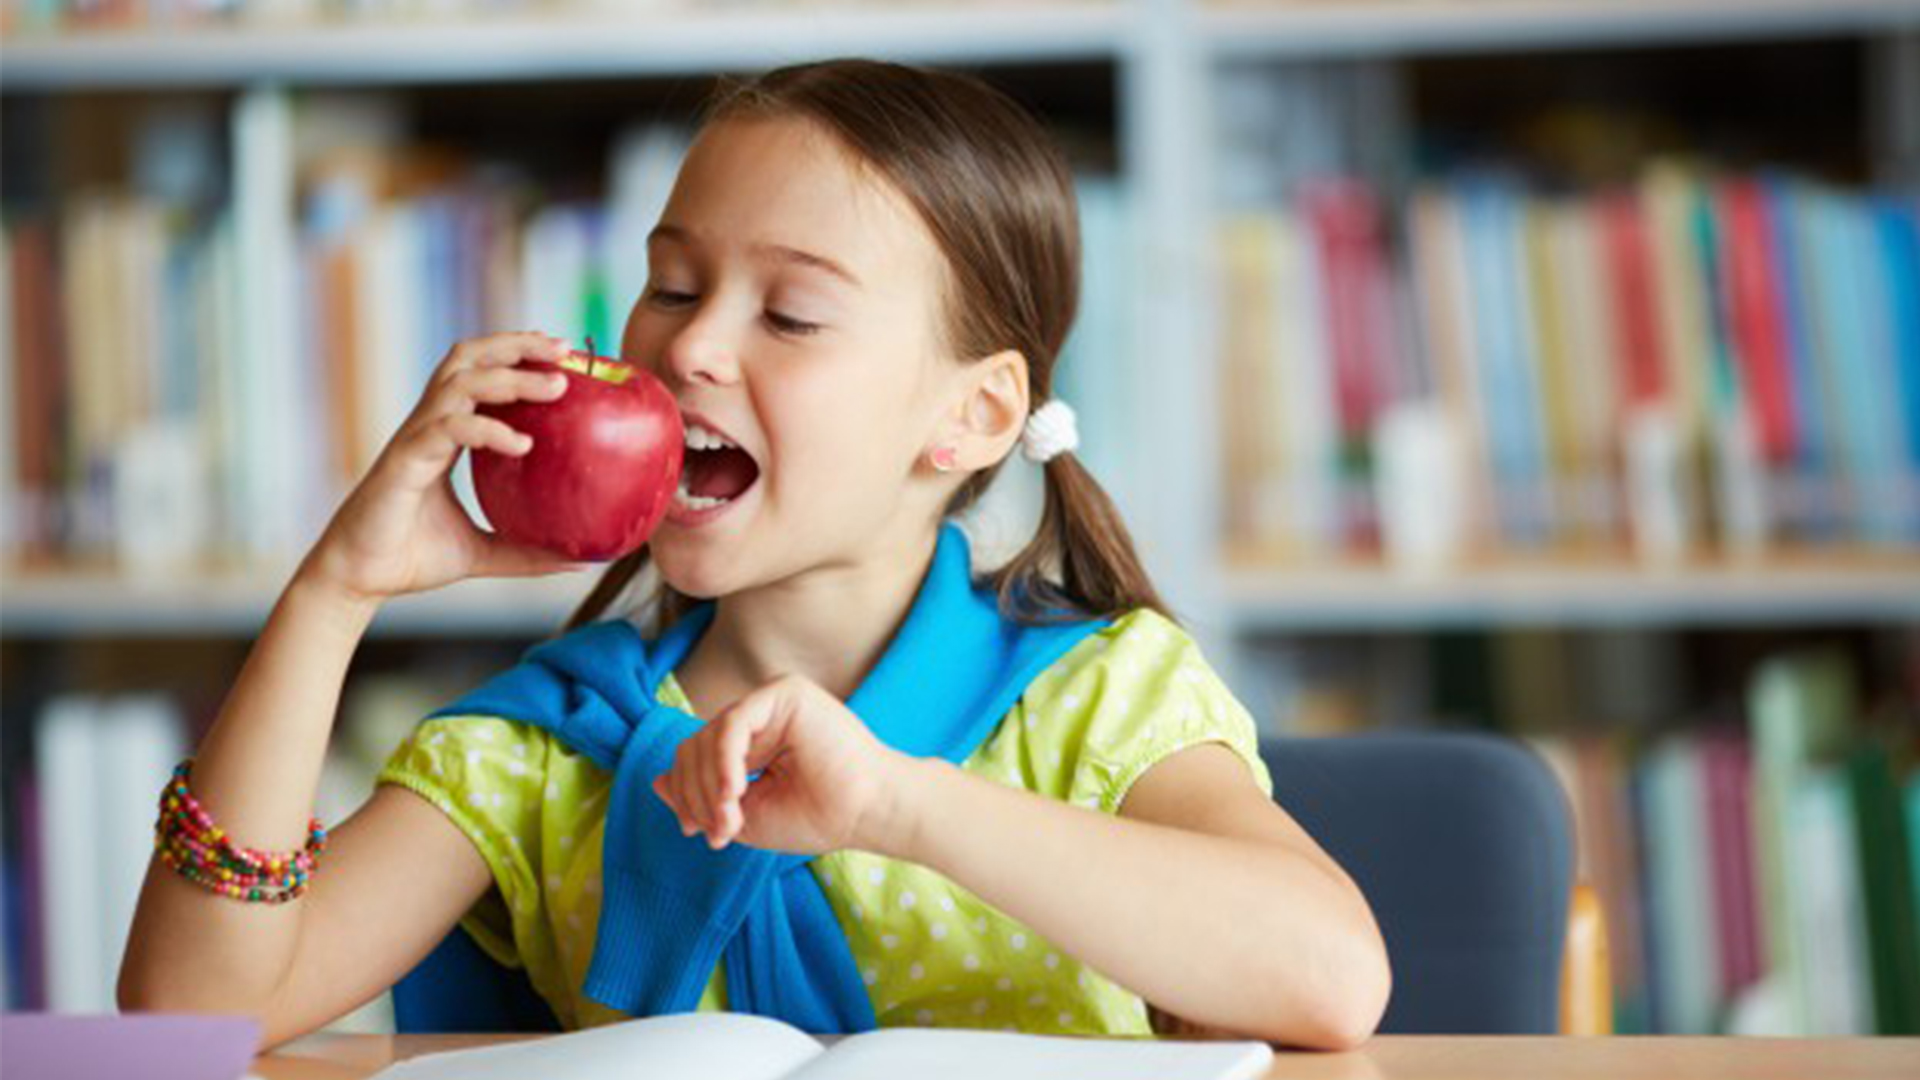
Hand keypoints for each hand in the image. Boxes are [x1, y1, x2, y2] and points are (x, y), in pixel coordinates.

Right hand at [297, 332, 585, 603]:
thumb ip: (529, 552)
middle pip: (469, 360)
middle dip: (516, 346)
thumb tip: (581, 561)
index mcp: (444, 435)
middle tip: (563, 350)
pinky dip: (487, 428)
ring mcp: (415, 439)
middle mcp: (428, 426)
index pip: (479, 373)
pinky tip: (522, 443)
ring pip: (460, 383)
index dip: (515, 355)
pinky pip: (448, 429)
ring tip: (555, 387)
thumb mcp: (484, 553)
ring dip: (510, 377)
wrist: (360, 578)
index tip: (560, 353)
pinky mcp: (404, 461)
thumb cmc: (412, 557)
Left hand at [651, 674, 919, 857]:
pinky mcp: (785, 693)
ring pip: (708, 735)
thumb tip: (656, 782)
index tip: (696, 831)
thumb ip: (701, 798)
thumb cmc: (816, 816)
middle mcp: (758, 717)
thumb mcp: (743, 815)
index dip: (685, 792)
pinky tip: (733, 792)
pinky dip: (724, 762)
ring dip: (709, 785)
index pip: (695, 756)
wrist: (867, 812)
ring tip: (730, 820)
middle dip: (695, 793)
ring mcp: (771, 702)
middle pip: (694, 745)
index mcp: (750, 742)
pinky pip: (734, 723)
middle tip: (717, 831)